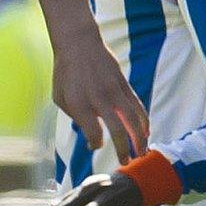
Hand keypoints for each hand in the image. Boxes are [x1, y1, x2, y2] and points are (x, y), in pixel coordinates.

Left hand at [51, 38, 147, 162]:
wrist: (78, 43)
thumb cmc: (65, 73)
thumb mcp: (60, 97)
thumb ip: (74, 117)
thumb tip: (90, 134)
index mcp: (79, 105)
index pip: (93, 133)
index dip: (95, 143)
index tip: (94, 145)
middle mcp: (99, 99)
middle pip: (117, 131)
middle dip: (123, 150)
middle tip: (125, 163)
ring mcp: (114, 91)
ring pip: (133, 120)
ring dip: (140, 139)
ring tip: (142, 152)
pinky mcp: (124, 84)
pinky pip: (138, 106)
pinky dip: (144, 121)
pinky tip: (146, 132)